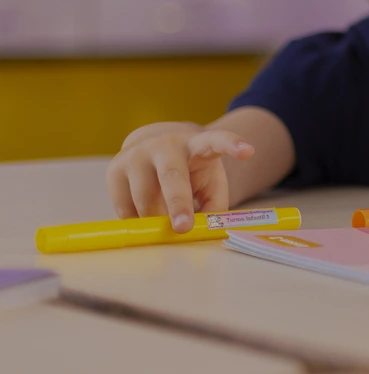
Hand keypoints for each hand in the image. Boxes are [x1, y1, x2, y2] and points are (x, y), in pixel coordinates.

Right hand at [106, 124, 255, 230]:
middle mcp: (165, 145)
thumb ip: (214, 207)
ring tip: (166, 223)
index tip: (249, 151)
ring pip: (144, 197)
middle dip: (178, 203)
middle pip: (172, 175)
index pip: (217, 140)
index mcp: (198, 144)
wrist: (153, 149)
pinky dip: (137, 220)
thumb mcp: (209, 183)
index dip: (232, 145)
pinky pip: (124, 207)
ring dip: (156, 219)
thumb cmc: (190, 171)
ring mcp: (137, 154)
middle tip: (183, 228)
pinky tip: (146, 214)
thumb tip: (207, 233)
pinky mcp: (114, 169)